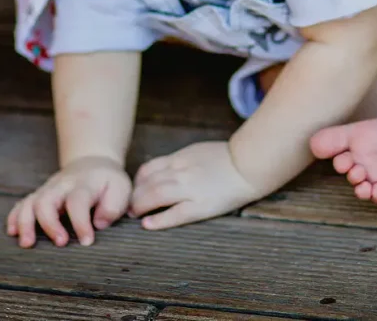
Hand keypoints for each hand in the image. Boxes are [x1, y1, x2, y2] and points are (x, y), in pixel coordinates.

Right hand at [6, 155, 131, 247]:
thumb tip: (98, 223)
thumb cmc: (108, 182)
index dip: (81, 223)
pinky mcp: (39, 195)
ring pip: (30, 202)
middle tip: (60, 243)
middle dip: (49, 224)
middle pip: (47, 200)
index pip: (78, 201)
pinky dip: (15, 217)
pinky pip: (22, 204)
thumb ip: (113, 206)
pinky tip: (13, 232)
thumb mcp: (120, 189)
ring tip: (26, 243)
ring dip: (25, 223)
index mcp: (84, 184)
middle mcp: (62, 186)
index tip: (86, 242)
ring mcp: (48, 189)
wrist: (93, 162)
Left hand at [128, 141, 264, 231]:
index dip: (136, 181)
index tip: (132, 190)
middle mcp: (182, 172)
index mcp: (181, 158)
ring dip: (140, 206)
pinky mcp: (202, 205)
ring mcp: (191, 188)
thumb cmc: (227, 159)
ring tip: (134, 215)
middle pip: (148, 183)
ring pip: (156, 196)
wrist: (249, 165)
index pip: (149, 169)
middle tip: (127, 207)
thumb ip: (180, 160)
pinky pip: (175, 214)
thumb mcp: (198, 151)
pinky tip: (148, 225)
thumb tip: (162, 171)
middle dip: (134, 196)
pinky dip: (159, 220)